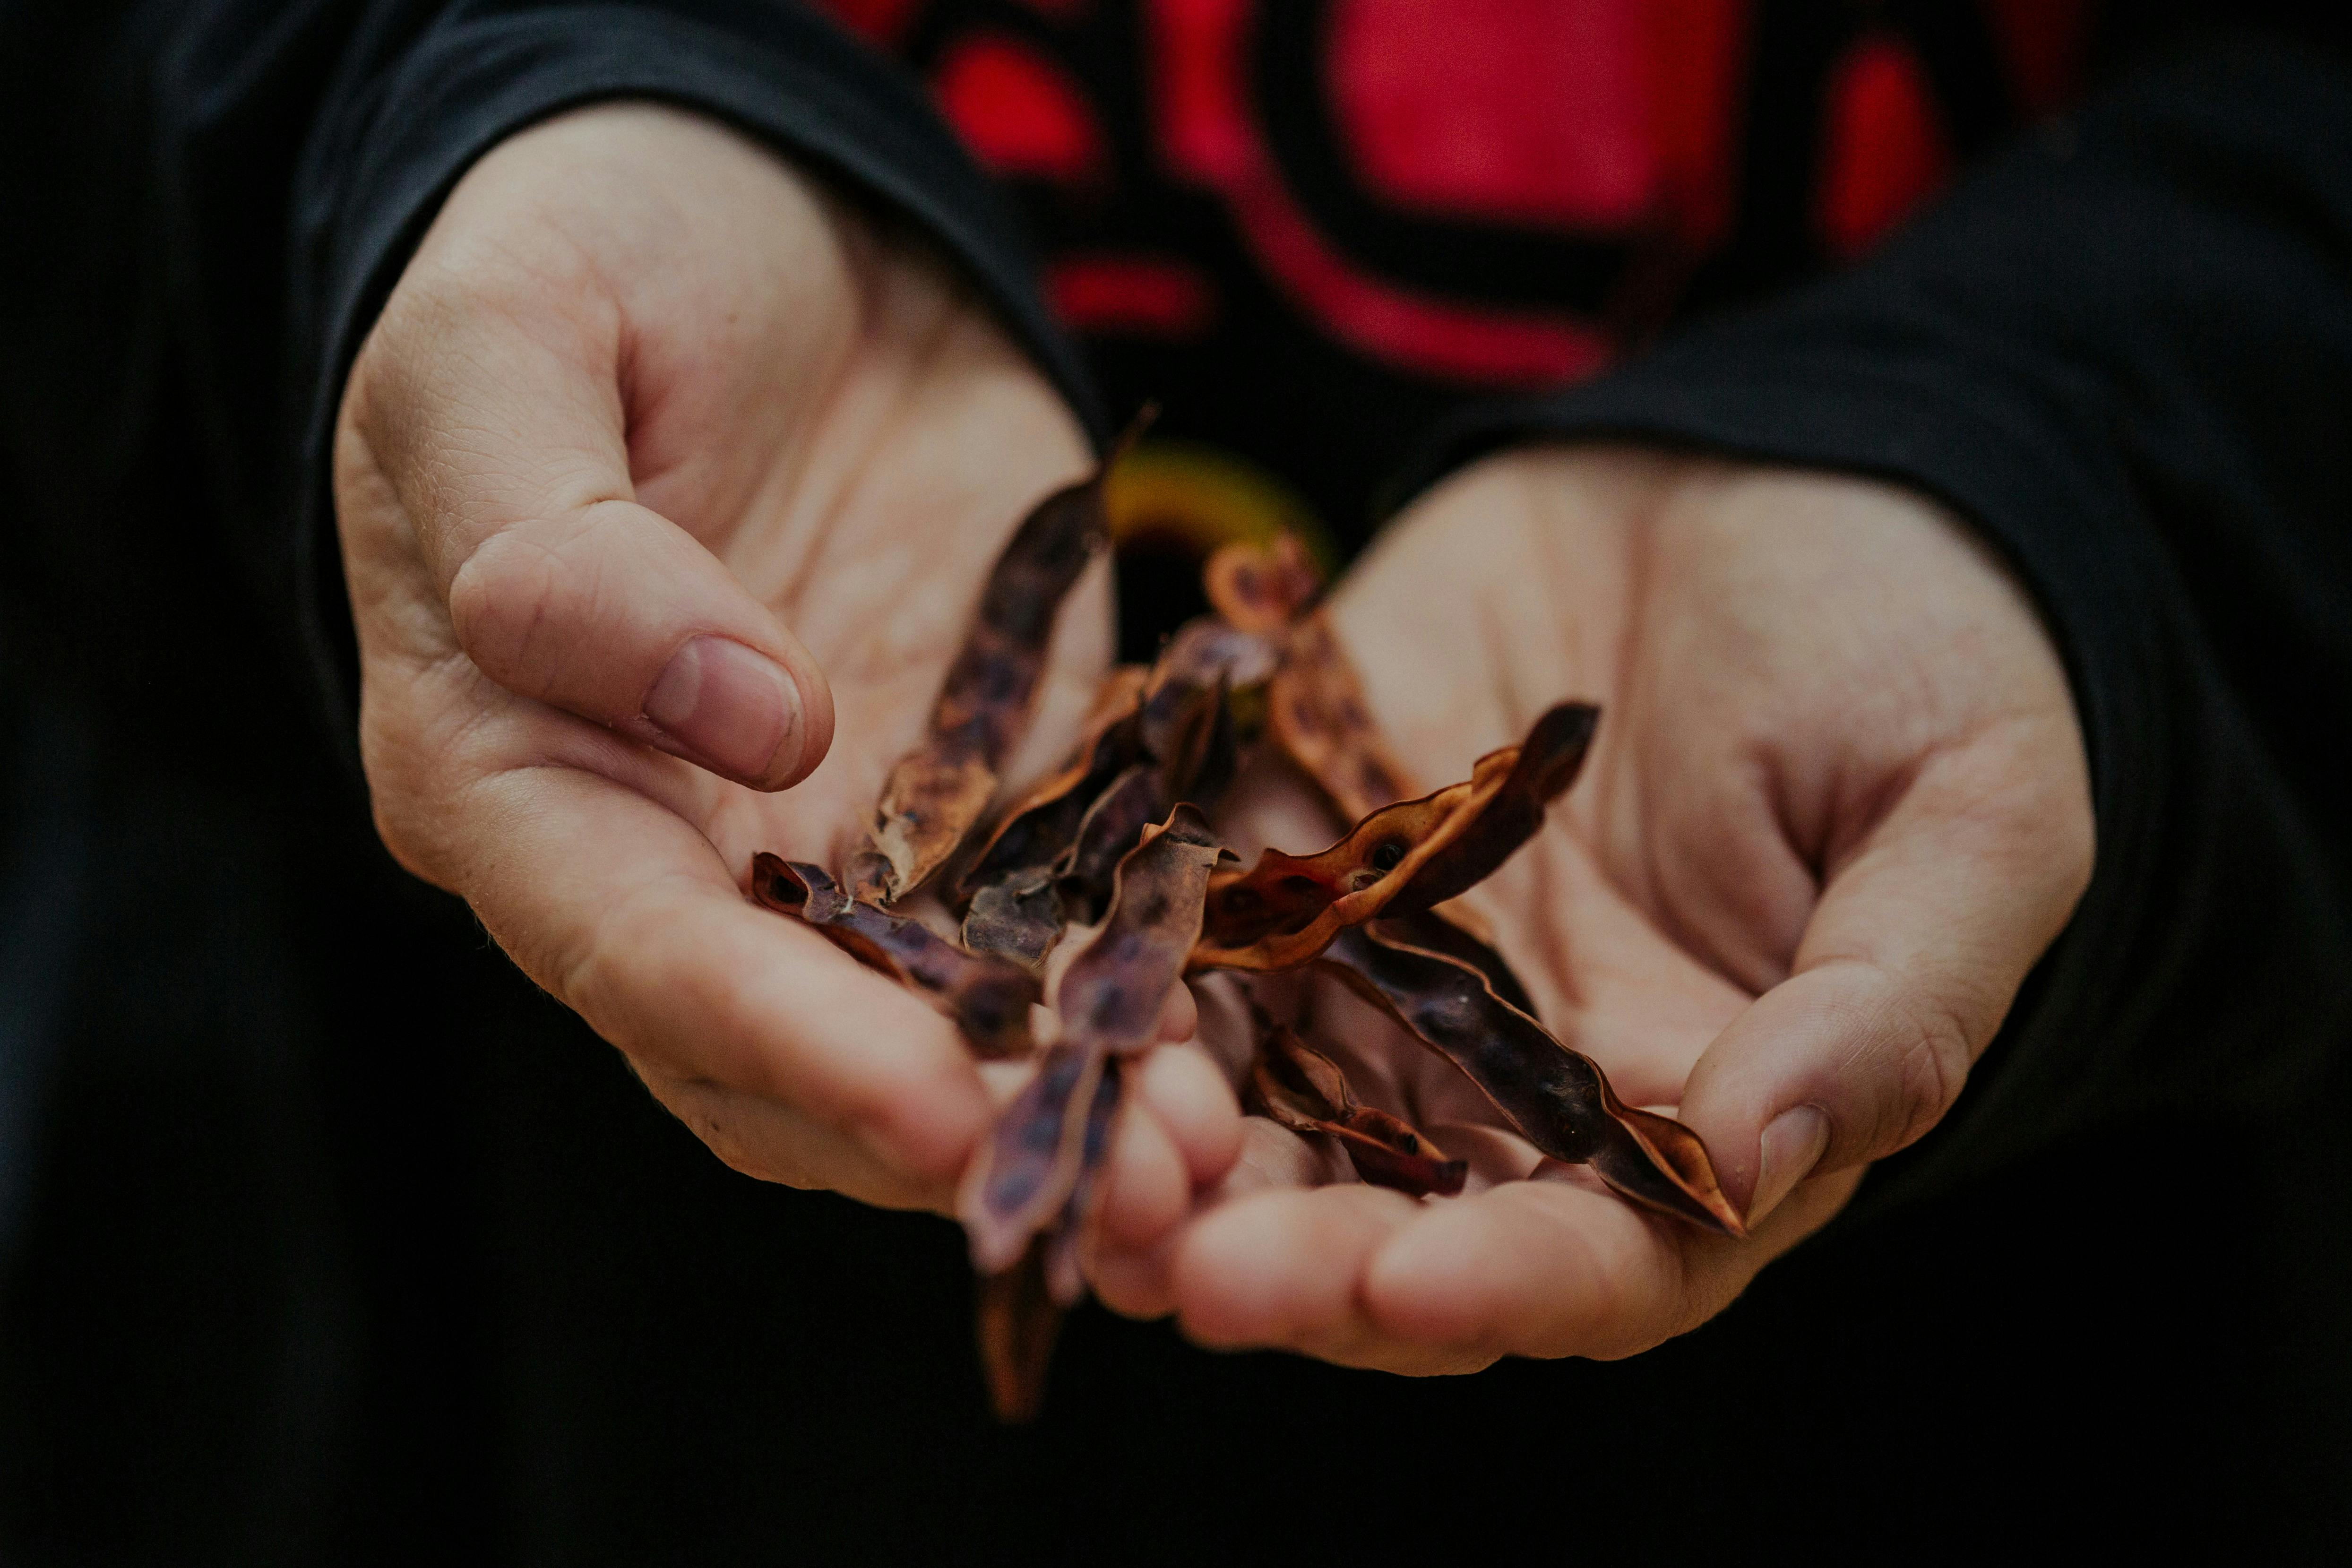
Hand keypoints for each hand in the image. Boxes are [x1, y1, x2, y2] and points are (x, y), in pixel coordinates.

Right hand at [335, 103, 1235, 1217]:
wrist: (772, 234)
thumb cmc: (593, 260)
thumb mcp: (512, 350)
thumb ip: (559, 545)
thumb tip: (747, 727)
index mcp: (514, 777)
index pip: (638, 952)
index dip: (784, 1046)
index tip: (935, 1114)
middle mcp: (675, 855)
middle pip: (795, 1053)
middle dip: (957, 1134)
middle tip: (1134, 1198)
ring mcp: (843, 840)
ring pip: (940, 1030)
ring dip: (1072, 1106)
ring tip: (1220, 1164)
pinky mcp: (986, 793)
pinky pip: (1059, 921)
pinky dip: (1142, 996)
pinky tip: (1256, 1051)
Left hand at [1097, 446, 2091, 1371]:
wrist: (1781, 478)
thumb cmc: (1923, 652)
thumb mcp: (1969, 821)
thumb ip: (1891, 1004)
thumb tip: (1771, 1150)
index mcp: (1693, 1114)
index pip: (1593, 1255)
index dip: (1500, 1287)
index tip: (1401, 1294)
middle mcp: (1515, 1076)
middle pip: (1384, 1213)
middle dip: (1279, 1250)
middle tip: (1168, 1263)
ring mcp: (1388, 962)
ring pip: (1252, 1094)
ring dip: (1158, 1139)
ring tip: (1073, 1155)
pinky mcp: (1295, 839)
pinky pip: (1186, 917)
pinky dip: (1109, 959)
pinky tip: (1032, 982)